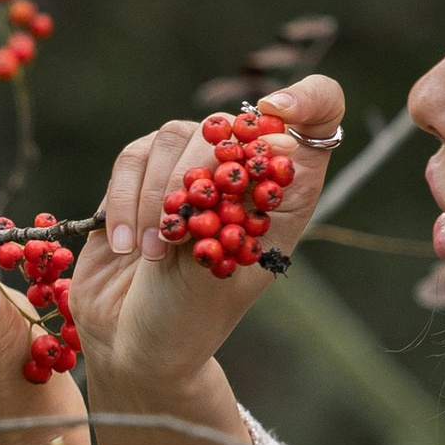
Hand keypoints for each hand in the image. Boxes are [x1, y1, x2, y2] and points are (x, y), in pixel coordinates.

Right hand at [65, 76, 346, 400]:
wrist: (137, 345)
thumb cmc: (197, 317)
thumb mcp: (232, 268)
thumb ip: (239, 206)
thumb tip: (265, 141)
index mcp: (286, 190)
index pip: (320, 114)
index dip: (307, 99)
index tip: (273, 114)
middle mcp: (242, 169)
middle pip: (232, 123)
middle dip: (202, 173)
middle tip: (182, 230)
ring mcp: (190, 166)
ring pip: (174, 136)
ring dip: (157, 197)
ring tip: (151, 253)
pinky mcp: (141, 174)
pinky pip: (131, 159)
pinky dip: (124, 201)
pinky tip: (123, 246)